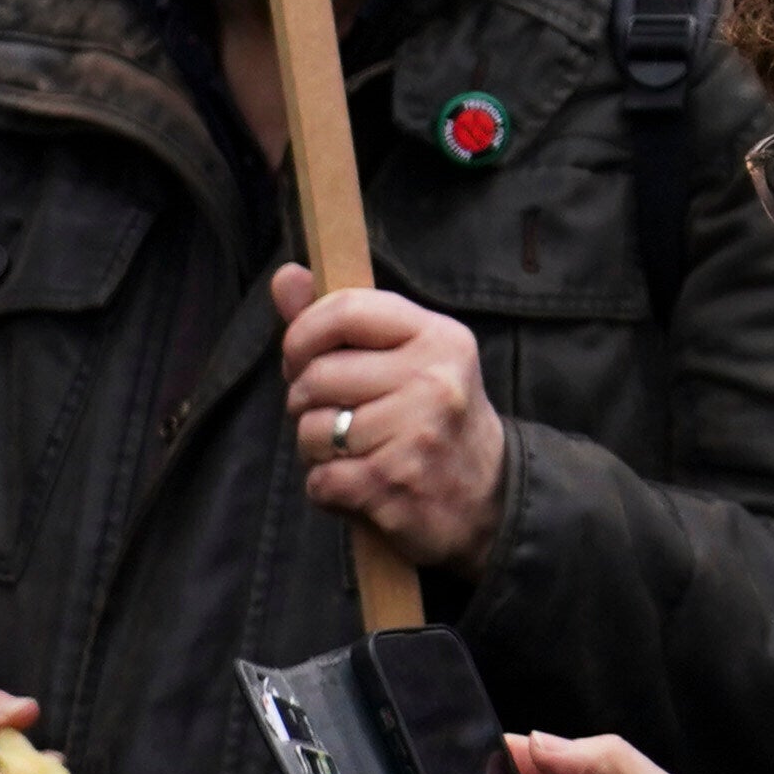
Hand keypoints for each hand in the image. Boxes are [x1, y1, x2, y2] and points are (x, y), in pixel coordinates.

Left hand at [273, 267, 511, 571]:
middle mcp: (434, 379)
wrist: (487, 497)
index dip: (303, 335)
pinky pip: (320, 479)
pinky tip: (359, 485)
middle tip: (336, 415)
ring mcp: (417, 433)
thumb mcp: (406, 357)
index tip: (301, 359)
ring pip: (311, 430)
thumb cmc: (432, 418)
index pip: (346, 310)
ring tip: (353, 451)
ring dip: (316, 449)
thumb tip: (285, 275)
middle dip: (306, 402)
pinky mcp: (395, 483)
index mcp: (438, 337)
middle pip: (317, 375)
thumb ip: (341, 320)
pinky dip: (327, 488)